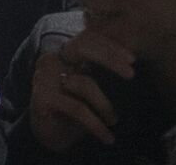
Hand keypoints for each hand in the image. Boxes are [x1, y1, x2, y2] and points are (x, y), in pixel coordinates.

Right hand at [28, 28, 133, 150]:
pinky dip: (96, 124)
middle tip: (131, 73)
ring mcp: (44, 77)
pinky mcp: (42, 98)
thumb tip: (132, 59)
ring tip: (114, 122)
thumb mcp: (93, 87)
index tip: (132, 59)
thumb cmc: (76, 109)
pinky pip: (77, 108)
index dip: (109, 45)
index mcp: (66, 55)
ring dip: (105, 106)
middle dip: (108, 56)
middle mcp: (53, 60)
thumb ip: (103, 70)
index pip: (86, 38)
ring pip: (85, 83)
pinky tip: (107, 136)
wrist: (50, 135)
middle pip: (81, 46)